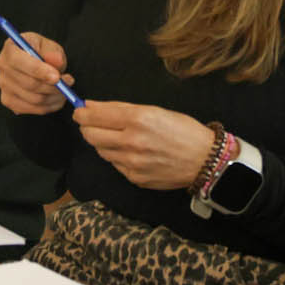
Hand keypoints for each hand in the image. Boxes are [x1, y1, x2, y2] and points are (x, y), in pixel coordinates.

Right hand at [0, 31, 75, 115]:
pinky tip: (56, 98)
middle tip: (68, 82)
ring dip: (54, 97)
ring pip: (34, 99)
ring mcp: (4, 86)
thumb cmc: (40, 51)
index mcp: (9, 50)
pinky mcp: (9, 101)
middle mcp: (3, 68)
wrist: (33, 61)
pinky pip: (33, 109)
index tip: (57, 76)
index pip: (19, 62)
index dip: (39, 71)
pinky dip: (49, 106)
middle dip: (53, 86)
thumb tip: (55, 61)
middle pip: (29, 84)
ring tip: (65, 89)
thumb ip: (53, 52)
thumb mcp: (49, 45)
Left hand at [72, 101, 216, 191]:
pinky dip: (116, 156)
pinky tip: (129, 151)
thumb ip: (121, 109)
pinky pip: (114, 164)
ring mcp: (132, 162)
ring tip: (116, 136)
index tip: (79, 110)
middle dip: (86, 127)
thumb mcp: (154, 110)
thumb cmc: (182, 130)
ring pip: (100, 150)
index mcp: (137, 119)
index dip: (82, 112)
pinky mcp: (134, 177)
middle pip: (90, 135)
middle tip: (90, 123)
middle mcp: (132, 141)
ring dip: (102, 142)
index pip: (94, 115)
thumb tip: (91, 107)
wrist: (204, 160)